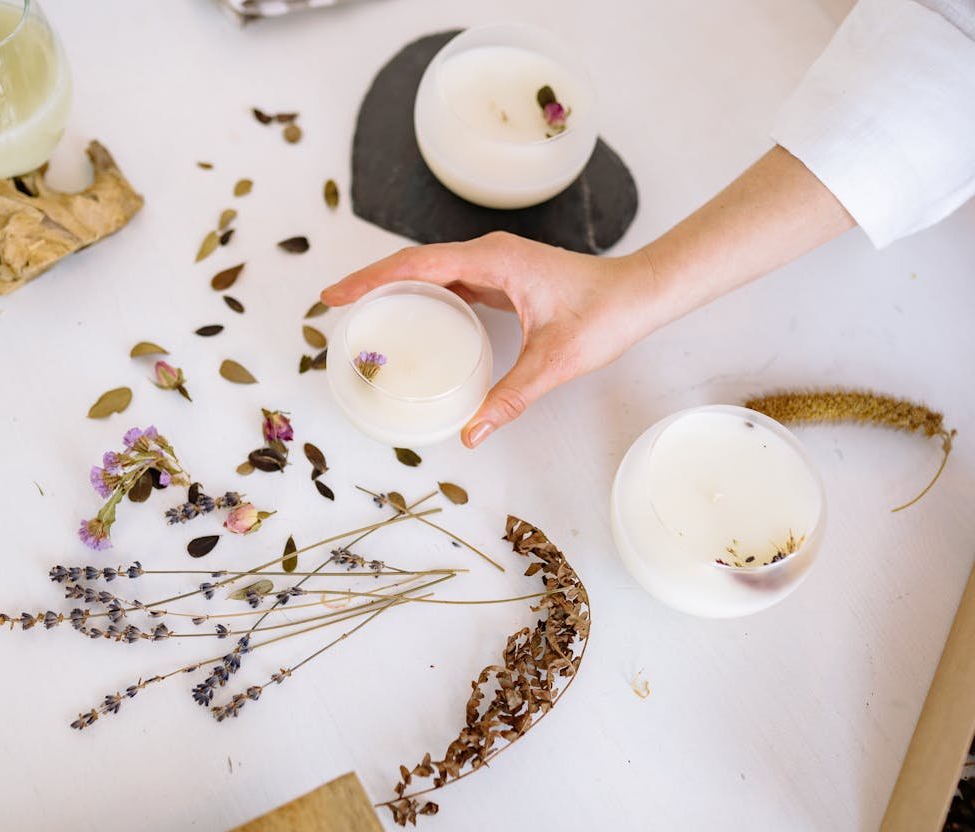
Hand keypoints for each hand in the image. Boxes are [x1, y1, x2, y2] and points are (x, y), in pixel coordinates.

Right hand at [321, 232, 660, 447]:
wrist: (640, 294)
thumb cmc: (605, 315)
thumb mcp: (554, 361)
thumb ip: (510, 398)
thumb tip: (470, 433)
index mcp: (493, 260)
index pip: (416, 265)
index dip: (371, 280)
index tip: (335, 295)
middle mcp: (488, 254)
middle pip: (414, 264)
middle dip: (372, 283)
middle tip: (334, 308)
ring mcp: (495, 264)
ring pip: (432, 271)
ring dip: (396, 288)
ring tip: (363, 315)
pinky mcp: (503, 277)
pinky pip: (452, 282)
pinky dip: (425, 297)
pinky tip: (414, 320)